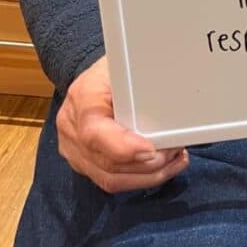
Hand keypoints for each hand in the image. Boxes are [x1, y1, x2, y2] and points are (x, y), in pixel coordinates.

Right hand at [56, 56, 189, 191]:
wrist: (92, 80)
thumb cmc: (111, 70)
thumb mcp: (123, 65)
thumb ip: (138, 81)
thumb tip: (169, 90)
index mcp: (81, 98)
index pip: (94, 131)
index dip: (122, 147)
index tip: (151, 150)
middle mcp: (71, 129)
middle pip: (107, 162)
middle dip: (147, 164)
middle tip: (175, 151)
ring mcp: (74, 150)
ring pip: (111, 179)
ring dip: (148, 176)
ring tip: (174, 160)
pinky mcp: (83, 164)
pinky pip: (111, 181)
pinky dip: (140, 178)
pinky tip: (162, 168)